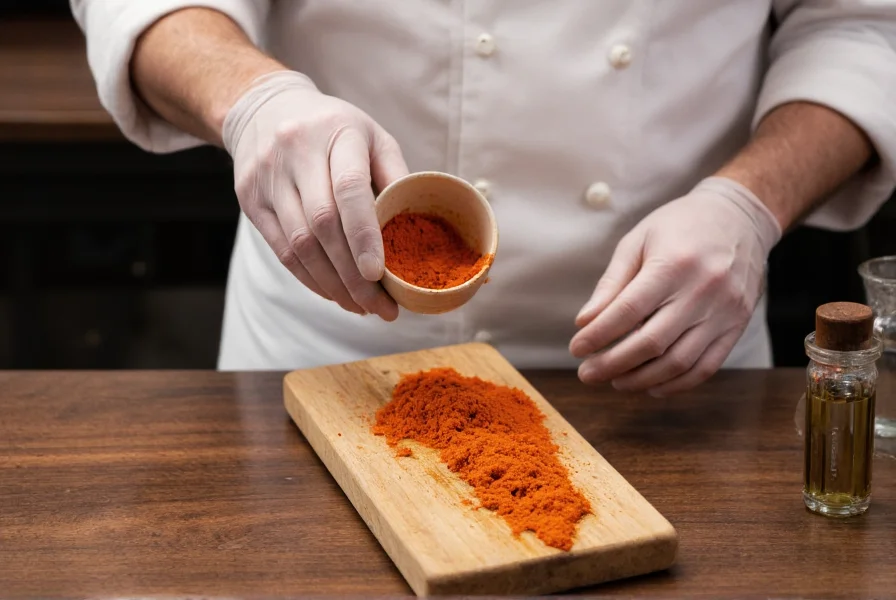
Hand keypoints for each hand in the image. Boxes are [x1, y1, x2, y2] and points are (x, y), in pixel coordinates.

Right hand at [222, 70, 408, 319]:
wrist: (264, 108)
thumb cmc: (333, 128)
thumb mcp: (371, 136)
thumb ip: (394, 175)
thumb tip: (417, 225)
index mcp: (337, 132)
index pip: (348, 188)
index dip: (364, 235)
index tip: (379, 274)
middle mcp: (297, 152)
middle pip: (323, 225)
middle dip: (353, 275)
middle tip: (380, 306)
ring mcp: (267, 177)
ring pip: (299, 244)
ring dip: (332, 285)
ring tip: (360, 306)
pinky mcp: (249, 199)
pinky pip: (281, 250)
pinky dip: (309, 278)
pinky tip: (333, 293)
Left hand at [569, 177, 781, 395]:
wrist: (740, 217)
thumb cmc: (679, 226)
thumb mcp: (638, 241)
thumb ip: (612, 283)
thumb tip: (585, 323)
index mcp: (673, 264)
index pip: (628, 311)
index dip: (598, 335)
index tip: (576, 348)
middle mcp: (702, 290)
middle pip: (652, 342)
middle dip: (613, 364)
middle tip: (588, 373)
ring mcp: (724, 311)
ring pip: (679, 362)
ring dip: (641, 379)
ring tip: (615, 381)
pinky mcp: (738, 326)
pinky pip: (706, 367)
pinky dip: (677, 384)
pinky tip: (651, 385)